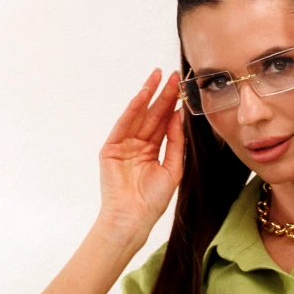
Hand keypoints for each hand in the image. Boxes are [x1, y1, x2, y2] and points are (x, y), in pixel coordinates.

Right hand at [96, 69, 184, 241]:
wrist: (134, 218)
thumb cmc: (153, 201)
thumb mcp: (173, 169)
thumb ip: (176, 143)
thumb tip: (178, 116)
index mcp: (152, 151)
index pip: (163, 123)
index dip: (172, 105)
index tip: (182, 88)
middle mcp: (137, 145)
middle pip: (152, 115)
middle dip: (163, 95)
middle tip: (174, 75)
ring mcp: (123, 145)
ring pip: (139, 115)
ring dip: (148, 95)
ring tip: (159, 77)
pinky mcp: (111, 148)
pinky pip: (124, 123)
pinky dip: (133, 108)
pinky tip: (143, 94)